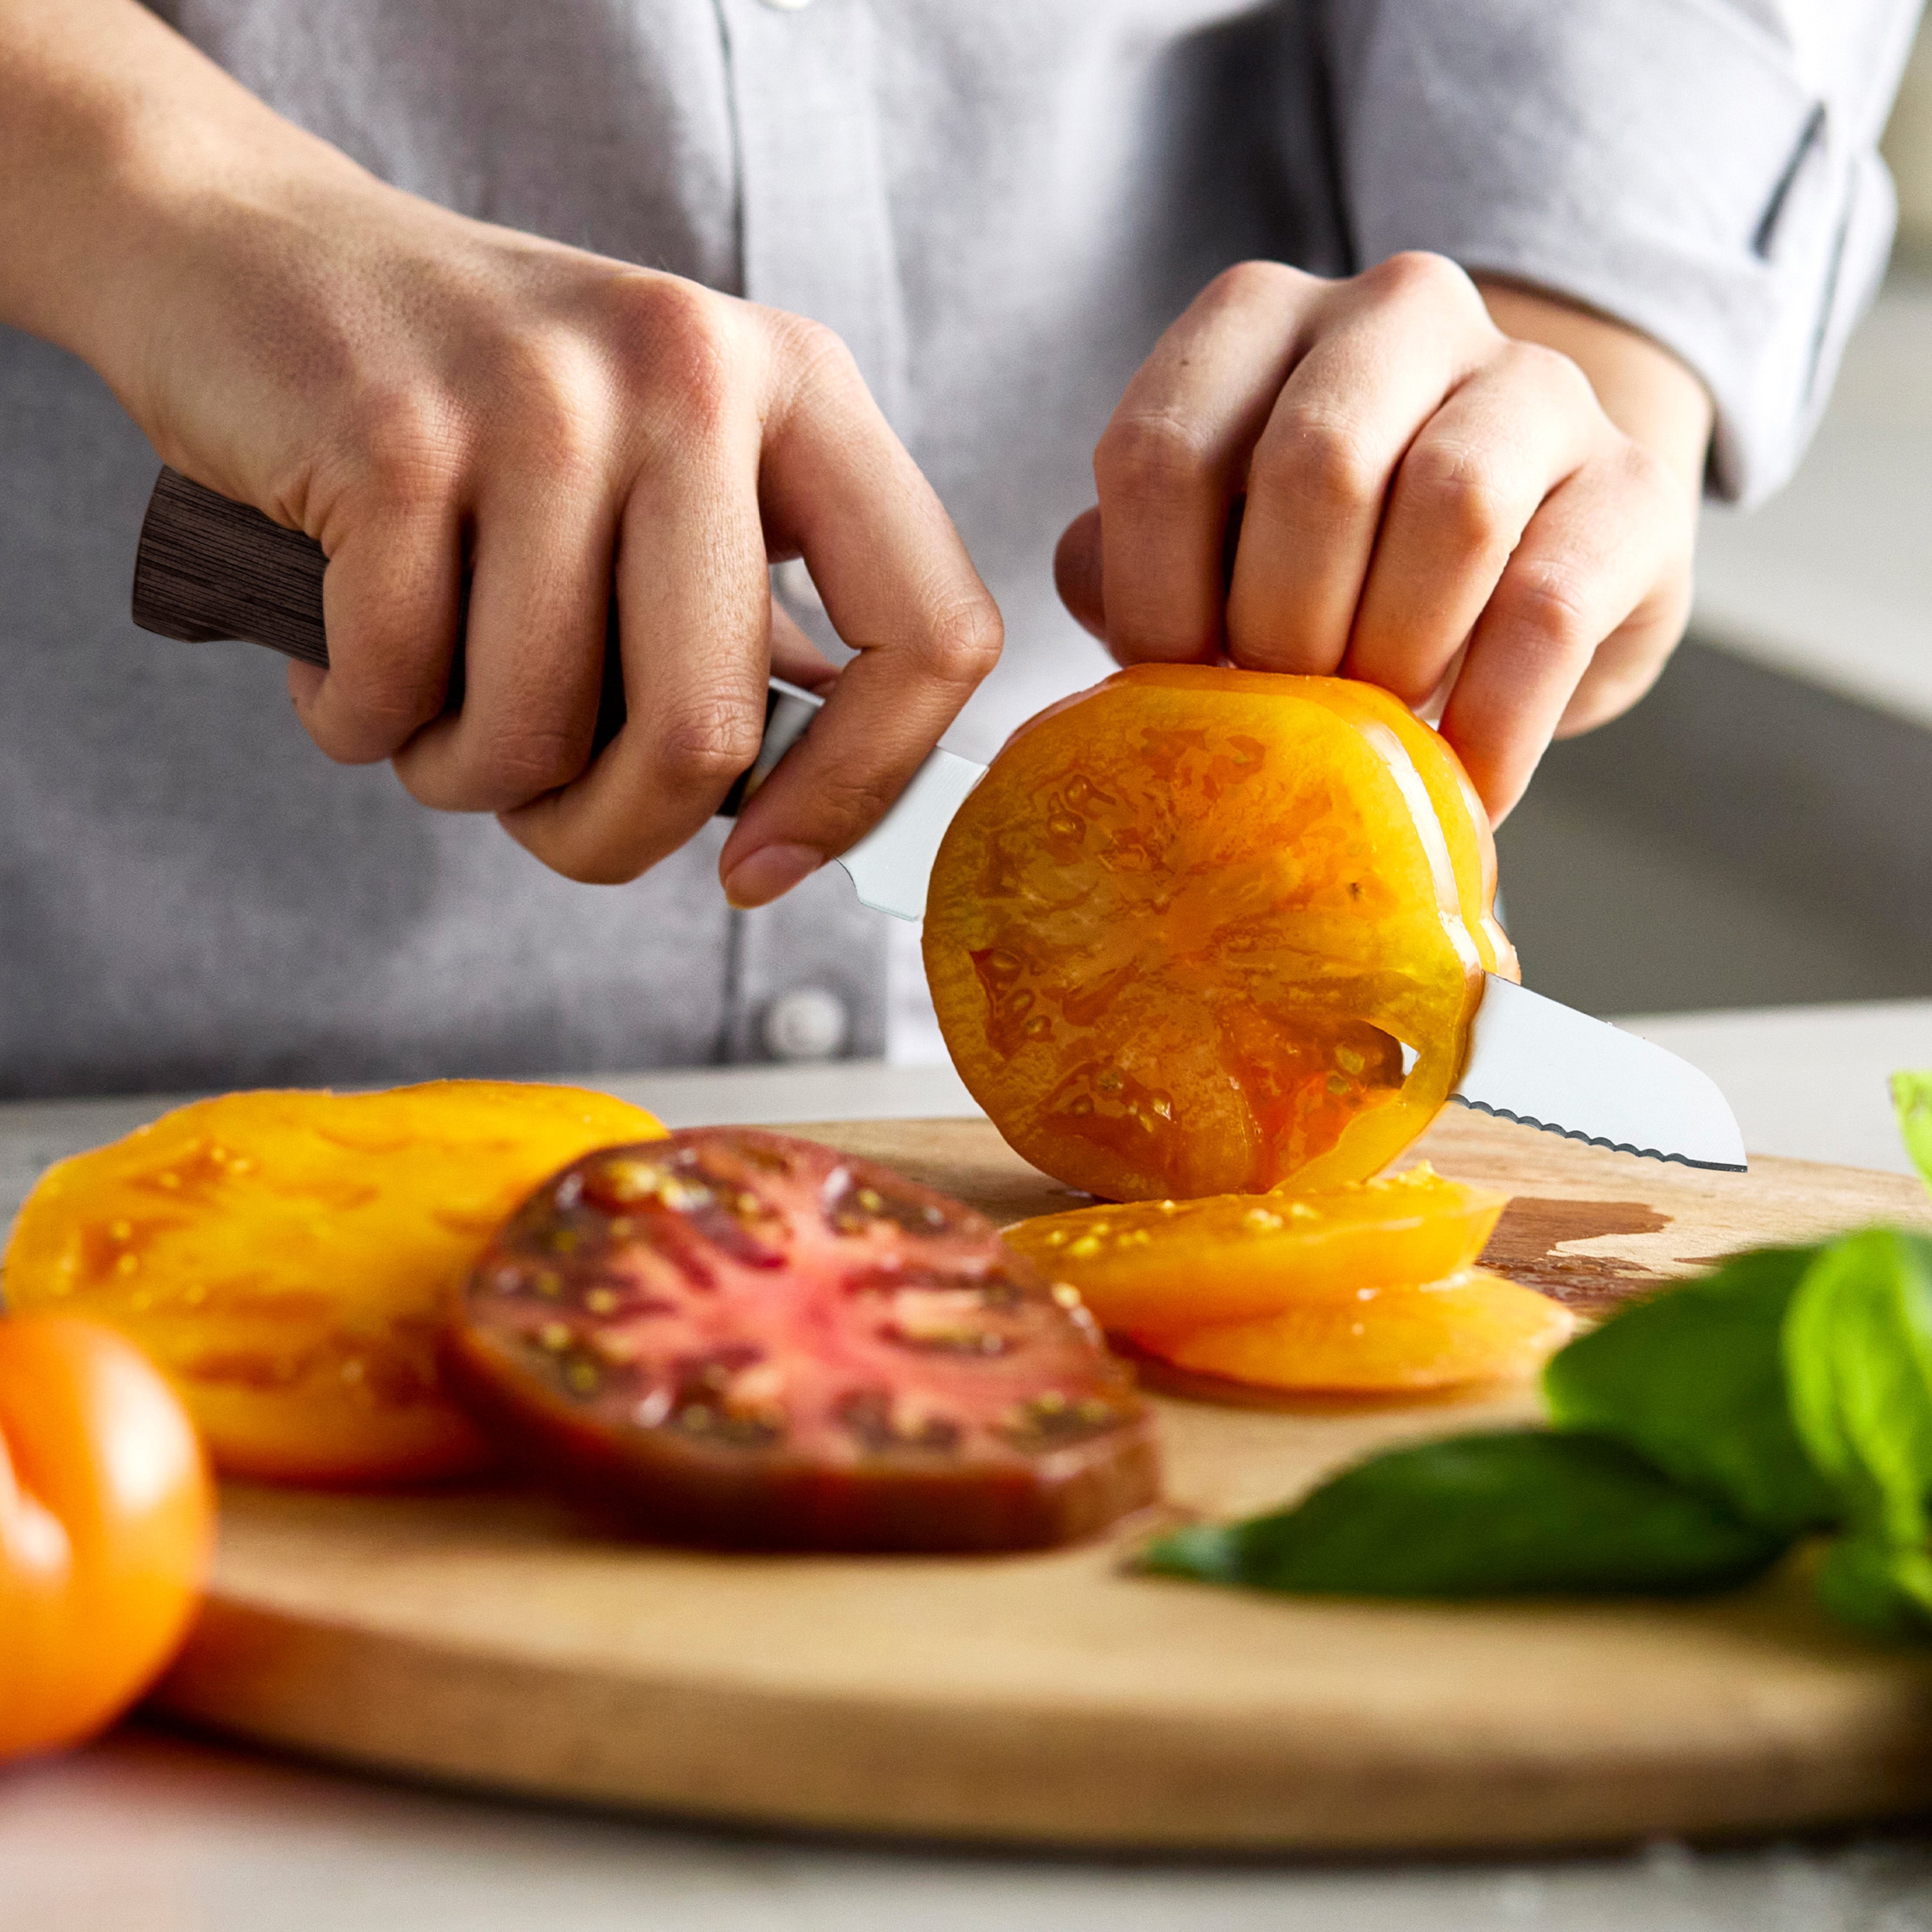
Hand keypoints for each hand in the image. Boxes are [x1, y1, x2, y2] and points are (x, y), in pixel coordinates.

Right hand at [3, 2, 999, 898]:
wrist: (254, 255)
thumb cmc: (486, 423)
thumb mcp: (667, 487)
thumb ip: (751, 632)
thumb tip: (808, 814)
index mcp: (802, 393)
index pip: (934, 635)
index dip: (860, 794)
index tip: (762, 868)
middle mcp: (692, 375)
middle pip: (708, 734)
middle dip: (610, 830)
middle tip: (546, 811)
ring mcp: (542, 396)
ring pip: (534, 736)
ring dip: (467, 777)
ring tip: (434, 701)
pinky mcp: (390, 434)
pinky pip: (397, 691)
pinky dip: (361, 724)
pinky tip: (347, 657)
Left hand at [1053, 253, 1711, 818]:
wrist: (1521, 542)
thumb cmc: (1333, 557)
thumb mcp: (1214, 544)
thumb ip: (1130, 566)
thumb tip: (1100, 622)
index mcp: (1258, 319)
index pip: (1164, 448)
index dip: (1151, 600)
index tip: (1172, 693)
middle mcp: (1397, 311)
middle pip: (1314, 466)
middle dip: (1280, 631)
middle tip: (1280, 726)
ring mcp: (1531, 382)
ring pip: (1450, 509)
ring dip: (1389, 660)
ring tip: (1370, 741)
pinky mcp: (1633, 484)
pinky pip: (1552, 608)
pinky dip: (1492, 721)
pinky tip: (1460, 783)